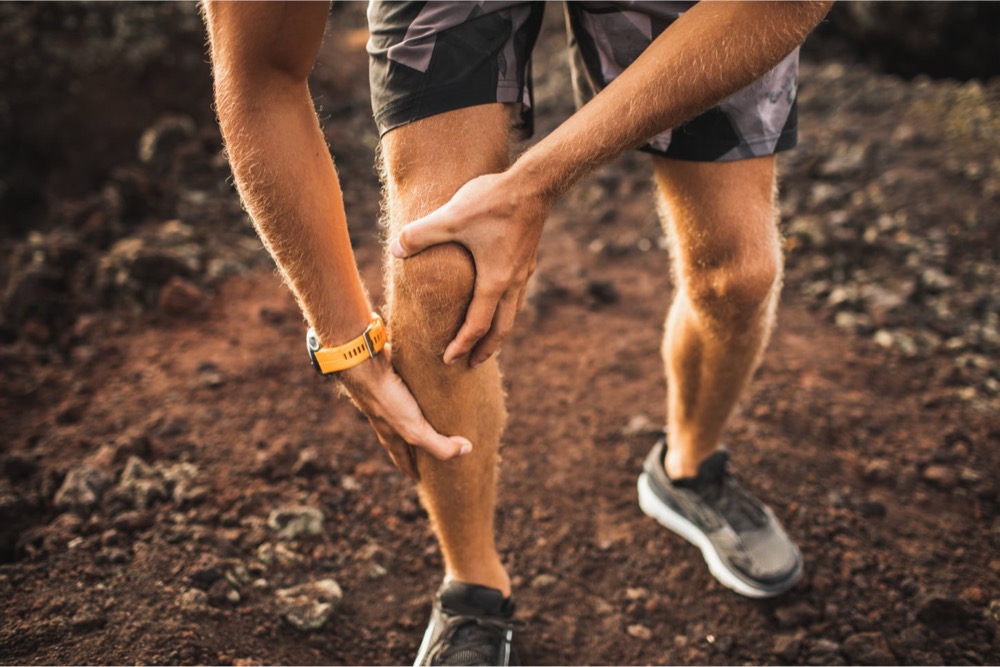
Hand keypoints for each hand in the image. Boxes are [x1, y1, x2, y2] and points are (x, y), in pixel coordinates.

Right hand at [339, 346, 471, 480]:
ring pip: (410, 416)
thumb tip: (466, 450)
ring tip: (442, 419)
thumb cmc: (388, 399)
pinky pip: (413, 393)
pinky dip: (425, 396)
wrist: (367, 364)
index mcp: (392, 437)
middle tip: (439, 452)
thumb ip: (439, 444)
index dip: (415, 472)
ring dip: (425, 420)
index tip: (426, 480)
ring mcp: (392, 400)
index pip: (403, 461)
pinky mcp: (397, 381)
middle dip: (422, 448)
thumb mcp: (414, 429)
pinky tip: (436, 390)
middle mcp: (390, 421)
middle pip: (407, 440)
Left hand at [390, 171, 552, 366]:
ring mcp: (523, 271)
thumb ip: (420, 234)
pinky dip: (506, 307)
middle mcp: (512, 283)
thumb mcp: (451, 217)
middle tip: (472, 363)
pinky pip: (517, 294)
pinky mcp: (527, 258)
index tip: (448, 360)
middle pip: (501, 329)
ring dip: (498, 329)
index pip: (477, 327)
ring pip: (512, 312)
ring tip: (486, 337)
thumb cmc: (494, 201)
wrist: (535, 183)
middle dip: (485, 349)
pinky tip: (497, 296)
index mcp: (494, 282)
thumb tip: (396, 249)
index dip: (461, 346)